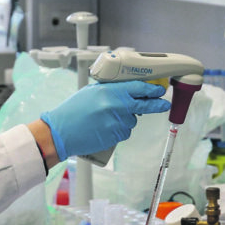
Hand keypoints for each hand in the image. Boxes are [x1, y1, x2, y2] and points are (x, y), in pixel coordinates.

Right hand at [40, 81, 169, 159]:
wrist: (61, 132)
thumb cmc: (73, 111)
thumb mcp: (91, 92)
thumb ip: (111, 90)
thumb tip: (130, 90)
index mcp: (110, 91)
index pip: (138, 88)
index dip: (152, 89)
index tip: (160, 90)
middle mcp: (116, 106)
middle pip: (144, 105)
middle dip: (157, 105)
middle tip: (164, 104)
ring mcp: (117, 123)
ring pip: (132, 121)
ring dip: (127, 119)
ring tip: (107, 119)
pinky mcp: (115, 137)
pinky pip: (125, 132)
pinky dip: (119, 130)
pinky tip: (105, 128)